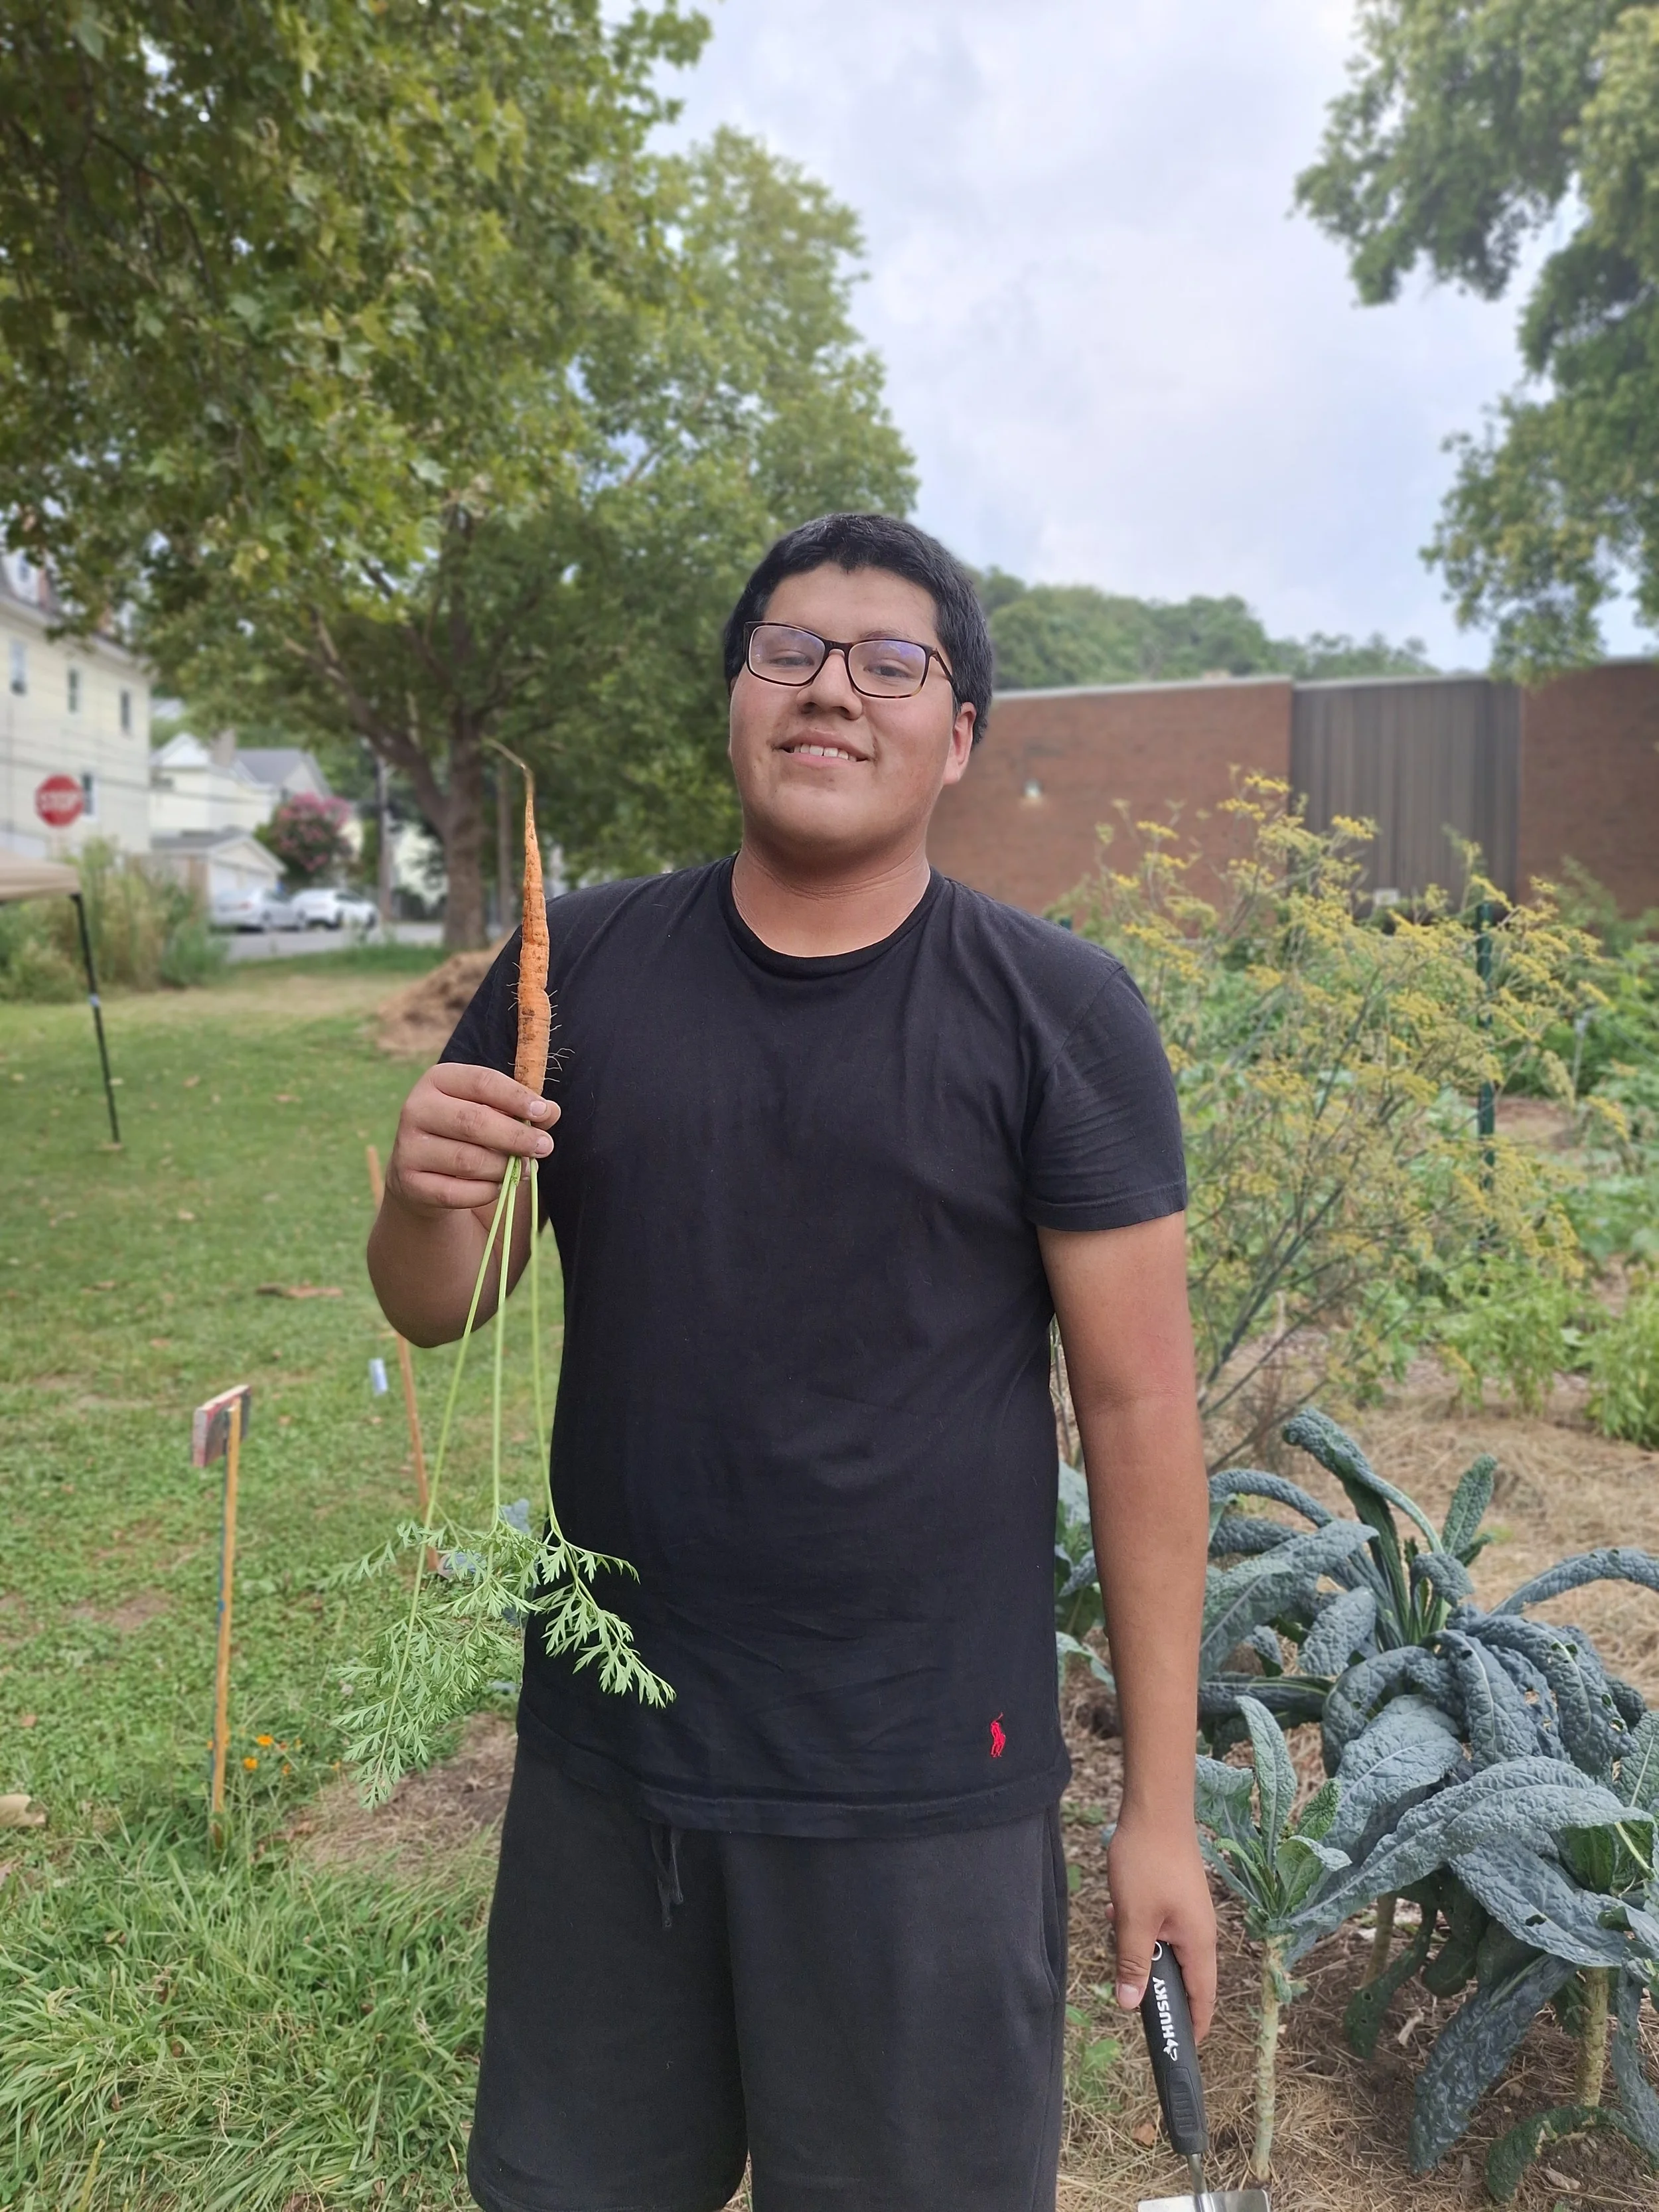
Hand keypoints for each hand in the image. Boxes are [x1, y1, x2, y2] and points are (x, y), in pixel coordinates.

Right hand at [385, 1063, 558, 1215]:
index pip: (481, 1082)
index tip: (544, 1112)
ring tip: (525, 1168)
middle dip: (516, 1136)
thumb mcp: (493, 1111)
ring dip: (504, 1167)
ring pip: (468, 1161)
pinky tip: (498, 1186)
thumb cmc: (469, 1133)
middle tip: (545, 1146)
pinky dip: (486, 1191)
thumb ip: (522, 1109)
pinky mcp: (409, 1183)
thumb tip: (550, 1111)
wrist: (425, 1172)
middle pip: (473, 1122)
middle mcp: (416, 1109)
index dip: (515, 1097)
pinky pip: (457, 1192)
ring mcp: (408, 1147)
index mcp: (438, 1079)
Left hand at [1104, 1804, 1216, 2037]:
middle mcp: (1201, 1931)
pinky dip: (1138, 1925)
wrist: (1155, 1807)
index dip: (1193, 2028)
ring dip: (1139, 1948)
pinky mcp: (1176, 1895)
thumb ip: (1132, 1964)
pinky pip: (1158, 1925)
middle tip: (1128, 1985)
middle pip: (1182, 1975)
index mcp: (1199, 1943)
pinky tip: (1117, 1909)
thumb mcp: (1134, 1920)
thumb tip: (1130, 2005)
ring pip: (1164, 1948)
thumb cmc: (1148, 1862)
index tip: (1179, 2052)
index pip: (1202, 1999)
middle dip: (1152, 1981)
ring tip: (1118, 1929)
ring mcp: (1189, 1911)